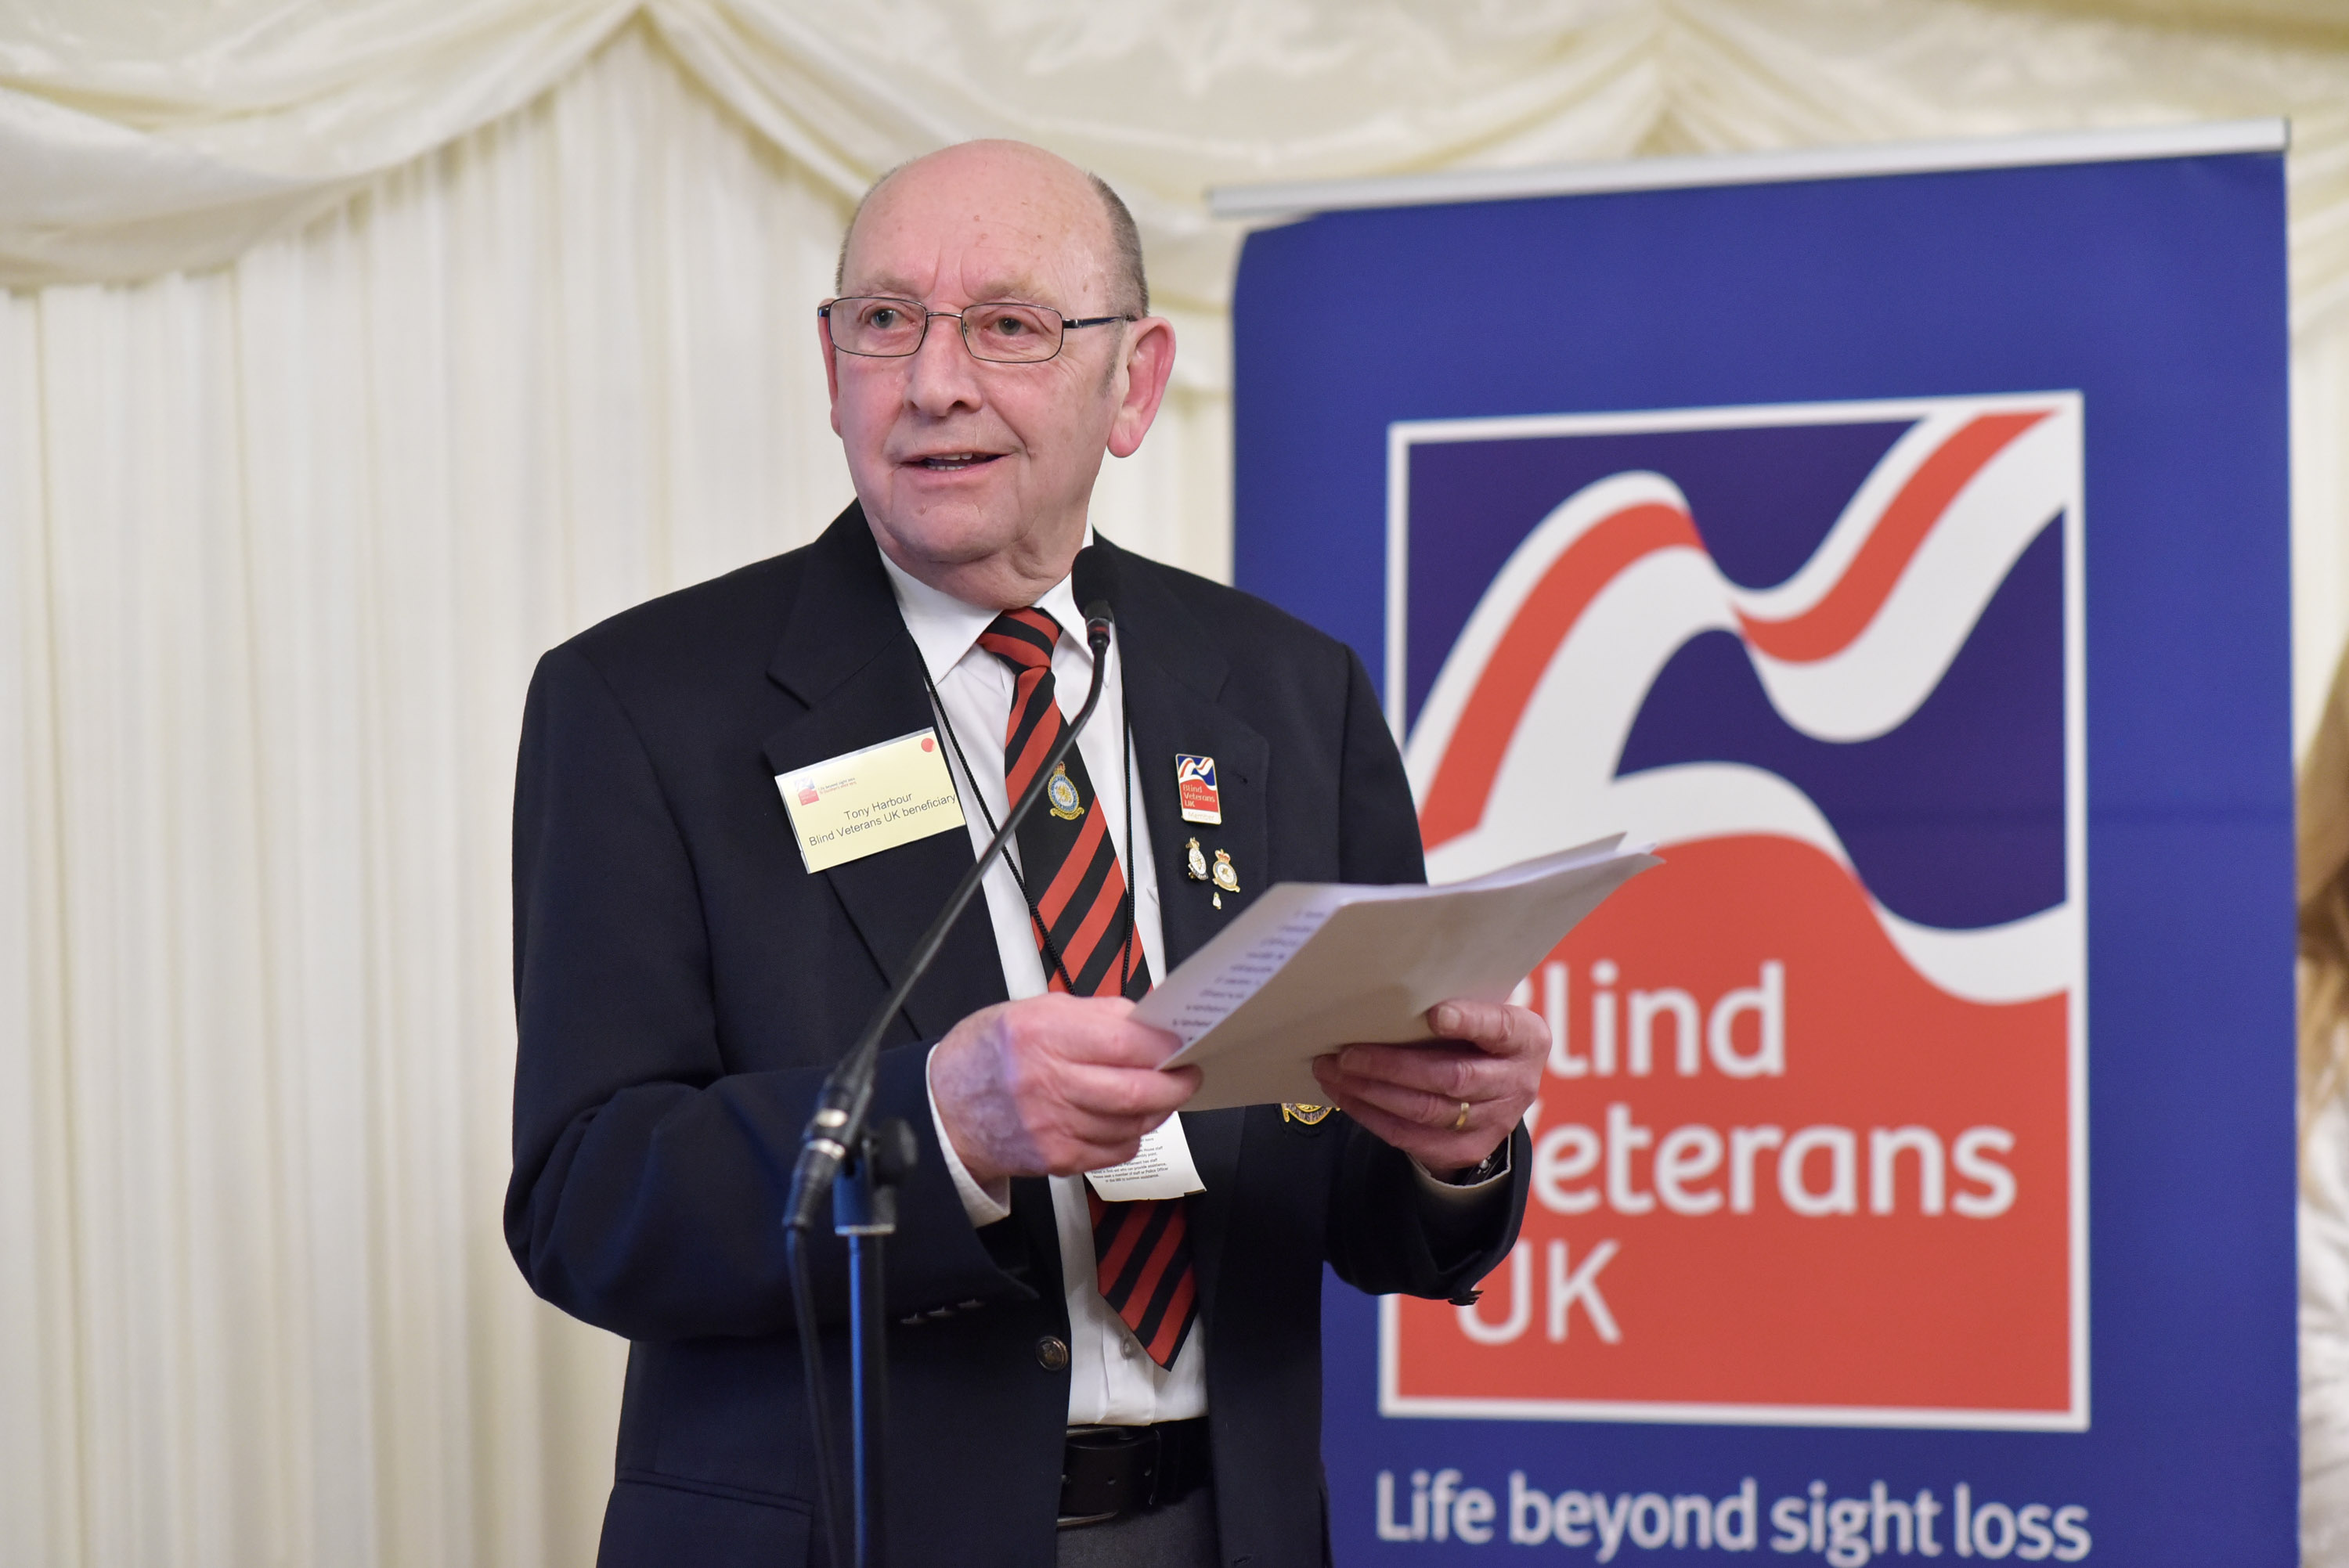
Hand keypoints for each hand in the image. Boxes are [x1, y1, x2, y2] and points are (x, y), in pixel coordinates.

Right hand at [930, 994, 1196, 1189]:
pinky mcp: (1056, 1159)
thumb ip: (1096, 1015)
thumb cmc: (991, 1053)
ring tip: (1159, 1092)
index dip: (1164, 1045)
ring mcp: (1052, 1127)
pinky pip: (1116, 1151)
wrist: (945, 1108)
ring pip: (1132, 1125)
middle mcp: (1045, 1082)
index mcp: (1041, 1034)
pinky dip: (1131, 1134)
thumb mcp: (1036, 1011)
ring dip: (1157, 1109)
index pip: (1125, 1043)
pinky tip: (1123, 1118)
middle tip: (1188, 1073)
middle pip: (1136, 1091)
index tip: (1181, 1042)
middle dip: (1175, 1083)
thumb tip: (1150, 1023)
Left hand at [1309, 998, 1544, 1176]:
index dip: (1468, 1022)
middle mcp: (1517, 1083)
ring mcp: (1495, 1122)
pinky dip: (1373, 1117)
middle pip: (1451, 1078)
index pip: (1499, 1028)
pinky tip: (1345, 1097)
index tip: (1434, 1013)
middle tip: (1345, 1053)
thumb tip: (1387, 985)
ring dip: (1371, 1093)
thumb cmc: (1476, 1032)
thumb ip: (1452, 999)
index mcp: (1526, 1038)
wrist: (1498, 1085)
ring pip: (1426, 1112)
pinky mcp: (1467, 1149)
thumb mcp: (1481, 1009)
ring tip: (1332, 1073)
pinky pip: (1413, 1138)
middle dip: (1391, 1066)